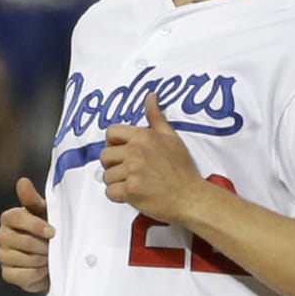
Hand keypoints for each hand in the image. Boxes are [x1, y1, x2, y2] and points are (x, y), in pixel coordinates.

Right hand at [0, 177, 53, 291]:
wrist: (51, 257)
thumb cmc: (46, 231)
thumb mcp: (44, 212)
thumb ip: (32, 199)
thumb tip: (22, 181)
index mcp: (9, 218)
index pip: (16, 217)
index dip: (35, 225)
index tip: (52, 231)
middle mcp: (1, 236)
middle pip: (22, 241)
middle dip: (42, 246)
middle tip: (52, 246)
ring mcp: (2, 255)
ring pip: (23, 259)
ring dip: (42, 259)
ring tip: (49, 257)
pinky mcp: (7, 273)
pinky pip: (22, 275)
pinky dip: (36, 273)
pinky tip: (42, 268)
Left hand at [100, 94, 202, 224]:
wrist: (190, 197)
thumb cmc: (182, 171)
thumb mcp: (171, 137)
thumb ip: (156, 116)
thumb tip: (151, 97)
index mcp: (144, 136)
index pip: (111, 132)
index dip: (112, 143)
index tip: (120, 151)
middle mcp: (136, 151)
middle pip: (104, 155)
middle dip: (112, 165)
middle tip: (127, 171)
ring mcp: (133, 170)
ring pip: (106, 176)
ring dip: (116, 182)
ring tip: (133, 183)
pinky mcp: (131, 189)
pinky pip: (110, 192)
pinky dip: (118, 196)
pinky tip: (132, 194)